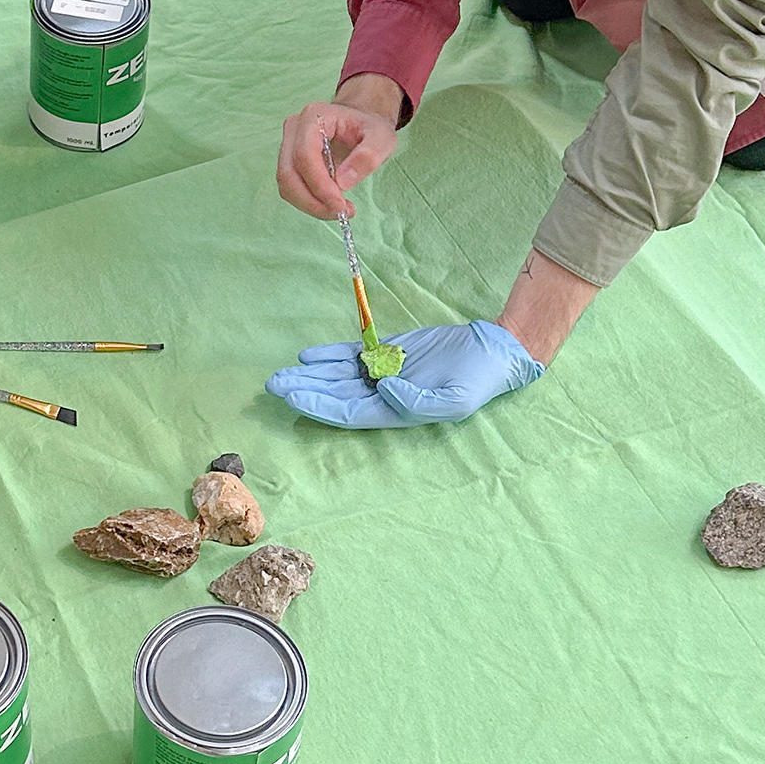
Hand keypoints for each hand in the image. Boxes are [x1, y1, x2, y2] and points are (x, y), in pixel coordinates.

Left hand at [267, 321, 543, 429]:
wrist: (491, 350)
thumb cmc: (476, 382)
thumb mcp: (453, 401)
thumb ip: (417, 401)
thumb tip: (383, 389)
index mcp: (396, 413)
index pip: (347, 413)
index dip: (319, 406)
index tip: (294, 398)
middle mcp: (383, 396)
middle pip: (335, 396)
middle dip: (304, 390)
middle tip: (273, 385)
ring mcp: (383, 372)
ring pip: (337, 376)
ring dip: (309, 374)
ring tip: (280, 373)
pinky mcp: (388, 351)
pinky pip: (352, 354)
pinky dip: (329, 354)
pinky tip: (307, 354)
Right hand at [278, 86, 398, 220]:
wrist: (360, 125)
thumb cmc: (369, 129)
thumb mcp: (382, 138)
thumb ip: (368, 156)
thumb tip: (342, 183)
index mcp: (314, 116)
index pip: (305, 155)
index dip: (319, 184)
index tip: (340, 204)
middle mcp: (294, 129)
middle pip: (289, 172)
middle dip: (312, 200)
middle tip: (340, 213)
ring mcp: (288, 145)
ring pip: (286, 184)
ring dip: (310, 204)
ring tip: (340, 209)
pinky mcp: (289, 162)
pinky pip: (291, 188)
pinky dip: (309, 202)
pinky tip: (331, 203)